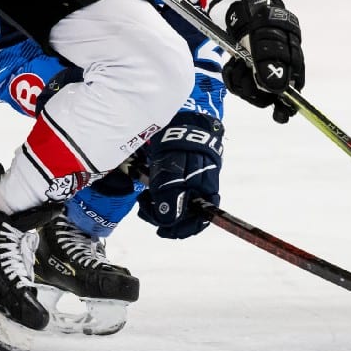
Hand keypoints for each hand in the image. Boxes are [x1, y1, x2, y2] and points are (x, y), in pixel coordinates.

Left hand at [136, 112, 223, 238]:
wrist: (181, 121)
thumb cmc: (180, 146)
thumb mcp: (172, 174)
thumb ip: (170, 198)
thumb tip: (167, 222)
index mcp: (206, 193)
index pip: (198, 222)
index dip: (179, 230)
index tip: (161, 230)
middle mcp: (201, 192)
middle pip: (183, 216)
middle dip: (163, 216)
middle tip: (145, 208)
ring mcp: (191, 185)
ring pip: (174, 206)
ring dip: (158, 206)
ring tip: (145, 197)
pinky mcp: (181, 178)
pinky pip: (170, 195)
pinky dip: (158, 196)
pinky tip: (149, 191)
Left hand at [223, 0, 303, 122]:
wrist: (245, 11)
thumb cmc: (263, 22)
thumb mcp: (267, 39)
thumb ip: (271, 64)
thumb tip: (278, 90)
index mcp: (291, 66)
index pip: (293, 94)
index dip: (286, 107)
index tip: (279, 114)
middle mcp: (277, 74)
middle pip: (268, 97)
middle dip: (253, 89)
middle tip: (243, 71)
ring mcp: (260, 74)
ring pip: (251, 92)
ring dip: (240, 80)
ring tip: (237, 64)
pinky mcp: (246, 72)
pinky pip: (238, 85)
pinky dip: (232, 76)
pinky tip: (232, 64)